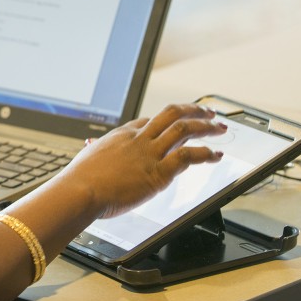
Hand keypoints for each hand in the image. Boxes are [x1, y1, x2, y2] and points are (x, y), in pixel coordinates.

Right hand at [64, 104, 225, 218]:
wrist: (81, 190)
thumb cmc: (80, 179)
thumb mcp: (88, 157)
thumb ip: (95, 151)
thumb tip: (90, 147)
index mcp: (122, 135)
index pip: (150, 120)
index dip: (168, 120)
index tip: (178, 122)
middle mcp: (139, 138)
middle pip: (171, 114)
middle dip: (193, 110)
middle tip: (209, 111)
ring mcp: (150, 153)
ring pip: (184, 129)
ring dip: (206, 126)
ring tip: (220, 128)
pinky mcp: (158, 172)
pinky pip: (188, 156)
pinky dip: (206, 153)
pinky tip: (216, 155)